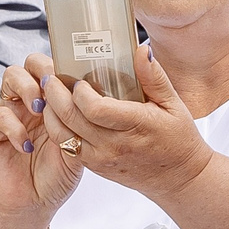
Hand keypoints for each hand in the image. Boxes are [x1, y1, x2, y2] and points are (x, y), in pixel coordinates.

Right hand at [0, 54, 84, 228]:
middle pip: (29, 64)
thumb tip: (94, 98)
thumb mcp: (79, 148)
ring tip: (40, 110)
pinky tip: (27, 146)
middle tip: (54, 86)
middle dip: (42, 68)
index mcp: (52, 103)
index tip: (76, 77)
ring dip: (27, 88)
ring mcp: (11, 113)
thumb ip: (82, 123)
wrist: (33, 204)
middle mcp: (30, 102)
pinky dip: (14, 127)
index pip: (53, 68)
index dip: (63, 65)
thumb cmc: (56, 176)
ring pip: (11, 77)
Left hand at [39, 43, 214, 202]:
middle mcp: (114, 146)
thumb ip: (154, 77)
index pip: (95, 109)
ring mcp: (102, 158)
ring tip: (49, 96)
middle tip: (50, 79)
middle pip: (72, 119)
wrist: (178, 177)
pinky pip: (66, 148)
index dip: (80, 92)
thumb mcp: (173, 104)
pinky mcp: (95, 167)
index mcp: (136, 126)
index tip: (79, 81)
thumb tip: (141, 50)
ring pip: (62, 135)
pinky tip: (59, 116)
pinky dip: (58, 130)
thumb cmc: (178, 141)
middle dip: (55, 95)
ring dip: (51, 113)